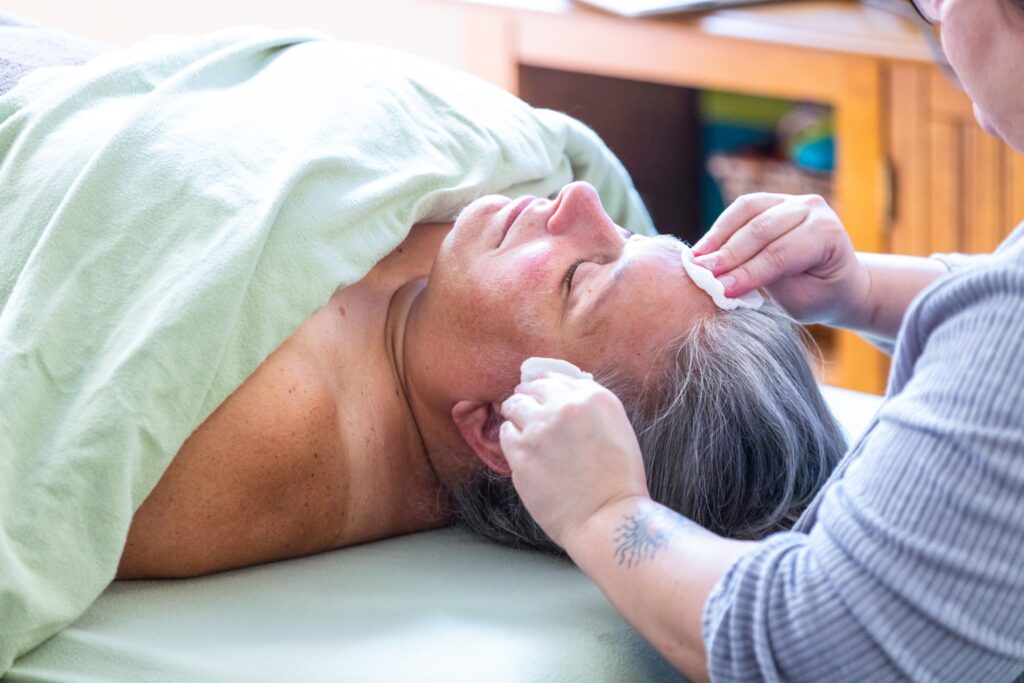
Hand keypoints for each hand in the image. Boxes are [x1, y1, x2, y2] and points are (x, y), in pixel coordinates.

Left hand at [499, 373, 649, 548]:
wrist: (607, 517)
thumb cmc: (619, 480)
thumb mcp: (617, 428)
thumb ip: (590, 409)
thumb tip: (563, 398)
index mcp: (594, 398)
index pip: (558, 378)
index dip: (546, 386)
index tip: (541, 393)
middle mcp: (565, 407)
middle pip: (533, 388)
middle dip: (528, 396)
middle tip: (525, 406)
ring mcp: (539, 429)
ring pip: (513, 406)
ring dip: (515, 413)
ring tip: (520, 426)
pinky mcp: (521, 453)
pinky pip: (505, 433)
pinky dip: (510, 437)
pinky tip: (521, 448)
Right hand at [692, 193, 869, 325]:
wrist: (836, 279)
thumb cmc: (820, 295)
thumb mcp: (802, 300)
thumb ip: (769, 284)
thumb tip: (726, 278)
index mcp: (827, 235)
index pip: (781, 254)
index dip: (748, 272)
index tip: (722, 290)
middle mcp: (812, 208)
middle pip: (761, 230)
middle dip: (728, 255)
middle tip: (702, 275)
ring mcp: (791, 200)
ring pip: (747, 211)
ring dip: (718, 237)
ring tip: (695, 261)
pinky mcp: (771, 200)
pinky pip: (741, 209)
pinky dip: (720, 228)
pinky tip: (702, 249)